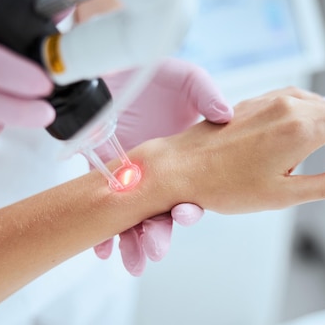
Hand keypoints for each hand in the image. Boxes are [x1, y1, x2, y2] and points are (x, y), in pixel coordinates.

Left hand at [94, 58, 233, 274]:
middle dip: (159, 236)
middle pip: (160, 213)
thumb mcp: (185, 80)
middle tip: (155, 250)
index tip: (188, 213)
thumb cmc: (151, 73)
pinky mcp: (98, 174)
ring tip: (135, 259)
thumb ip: (205, 96)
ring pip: (132, 218)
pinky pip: (100, 208)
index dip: (190, 206)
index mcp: (180, 159)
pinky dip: (101, 231)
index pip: (188, 192)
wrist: (110, 65)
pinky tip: (104, 248)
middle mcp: (156, 174)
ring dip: (133, 241)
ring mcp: (127, 178)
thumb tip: (225, 115)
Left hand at [140, 87, 324, 213]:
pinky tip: (300, 133)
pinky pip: (291, 103)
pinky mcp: (252, 103)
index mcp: (302, 129)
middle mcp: (289, 108)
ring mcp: (269, 102)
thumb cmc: (225, 187)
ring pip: (315, 107)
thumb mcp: (283, 195)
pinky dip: (306, 117)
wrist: (179, 167)